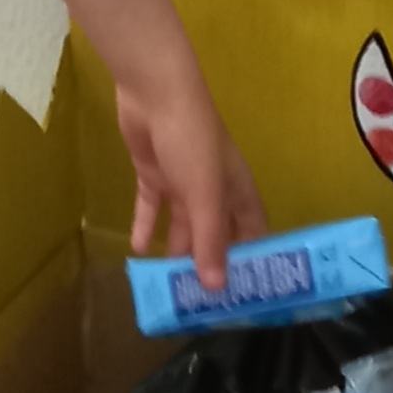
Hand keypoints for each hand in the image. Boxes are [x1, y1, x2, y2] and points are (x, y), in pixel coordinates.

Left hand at [117, 65, 266, 288]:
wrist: (156, 92)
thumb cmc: (192, 140)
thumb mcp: (204, 194)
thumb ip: (209, 240)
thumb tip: (216, 288)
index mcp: (237, 190)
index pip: (253, 232)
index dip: (252, 259)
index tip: (245, 293)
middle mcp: (214, 189)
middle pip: (215, 233)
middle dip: (208, 263)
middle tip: (199, 300)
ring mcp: (182, 181)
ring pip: (184, 225)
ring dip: (177, 251)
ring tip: (168, 285)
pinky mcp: (154, 173)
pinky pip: (152, 208)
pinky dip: (147, 227)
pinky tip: (139, 251)